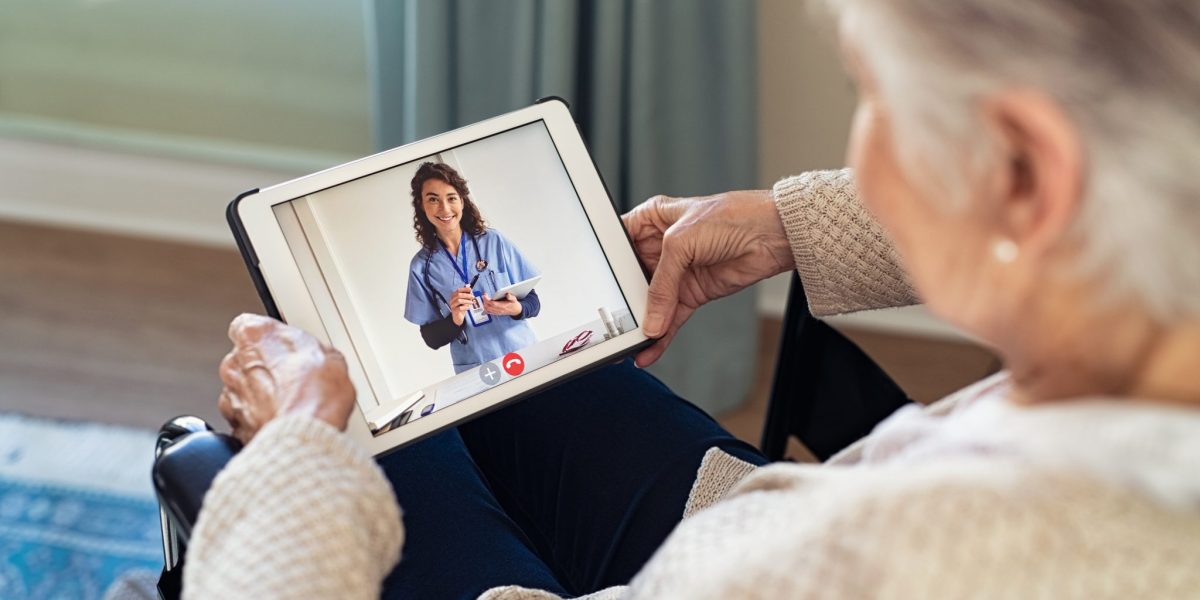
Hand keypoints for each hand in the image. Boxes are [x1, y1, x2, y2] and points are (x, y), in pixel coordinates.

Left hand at [217, 314, 354, 443]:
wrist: (305, 432)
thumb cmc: (315, 394)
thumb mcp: (330, 355)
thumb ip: (309, 349)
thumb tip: (317, 357)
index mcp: (253, 336)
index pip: (247, 325)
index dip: (268, 339)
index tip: (283, 346)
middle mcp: (235, 363)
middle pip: (245, 360)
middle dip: (265, 369)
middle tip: (293, 378)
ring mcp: (231, 396)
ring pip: (243, 391)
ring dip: (261, 396)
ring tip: (289, 404)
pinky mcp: (235, 425)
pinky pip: (245, 418)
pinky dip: (259, 420)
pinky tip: (282, 421)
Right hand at [449, 286, 474, 325]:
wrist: (458, 317)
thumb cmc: (461, 308)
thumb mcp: (465, 301)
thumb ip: (467, 296)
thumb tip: (470, 290)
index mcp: (454, 296)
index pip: (458, 290)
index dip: (464, 289)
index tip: (470, 289)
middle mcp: (452, 300)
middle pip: (459, 295)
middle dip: (467, 295)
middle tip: (473, 296)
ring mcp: (452, 305)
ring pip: (459, 301)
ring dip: (466, 301)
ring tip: (472, 302)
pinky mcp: (454, 311)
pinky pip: (459, 308)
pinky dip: (465, 307)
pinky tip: (468, 307)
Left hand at [482, 292, 521, 316]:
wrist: (515, 311)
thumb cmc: (514, 304)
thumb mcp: (514, 299)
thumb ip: (511, 297)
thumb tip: (507, 294)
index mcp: (503, 306)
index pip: (493, 304)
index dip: (487, 299)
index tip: (485, 295)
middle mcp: (499, 310)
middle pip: (488, 306)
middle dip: (484, 300)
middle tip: (484, 295)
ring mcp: (497, 312)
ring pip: (487, 309)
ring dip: (484, 304)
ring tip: (485, 298)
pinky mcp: (496, 313)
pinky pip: (488, 311)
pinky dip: (485, 307)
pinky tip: (486, 303)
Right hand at [621, 190, 794, 366]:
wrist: (772, 235)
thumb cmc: (731, 217)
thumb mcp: (682, 242)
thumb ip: (662, 283)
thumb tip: (650, 319)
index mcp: (651, 221)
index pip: (618, 246)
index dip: (606, 268)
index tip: (595, 292)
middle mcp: (660, 247)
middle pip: (631, 280)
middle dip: (623, 304)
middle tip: (612, 326)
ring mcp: (677, 272)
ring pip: (651, 303)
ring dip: (642, 324)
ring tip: (628, 345)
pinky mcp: (692, 292)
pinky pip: (670, 318)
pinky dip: (661, 336)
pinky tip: (650, 349)